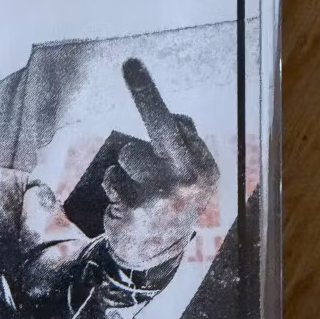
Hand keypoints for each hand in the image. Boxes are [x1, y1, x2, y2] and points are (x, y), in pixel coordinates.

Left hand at [102, 58, 219, 269]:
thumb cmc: (169, 205)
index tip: (132, 66)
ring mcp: (163, 195)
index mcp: (205, 170)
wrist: (154, 255)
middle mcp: (189, 180)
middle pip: (162, 127)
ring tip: (139, 192)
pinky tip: (126, 205)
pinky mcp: (136, 207)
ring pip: (130, 154)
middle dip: (147, 93)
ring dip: (127, 169)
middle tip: (130, 63)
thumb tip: (174, 116)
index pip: (179, 125)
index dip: (152, 99)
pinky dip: (115, 187)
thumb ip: (183, 148)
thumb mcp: (190, 180)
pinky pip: (113, 177)